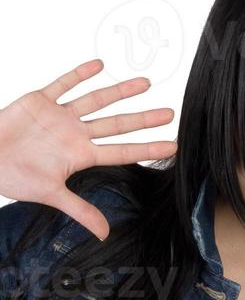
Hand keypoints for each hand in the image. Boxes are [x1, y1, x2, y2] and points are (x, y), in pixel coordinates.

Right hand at [0, 57, 176, 239]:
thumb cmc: (13, 176)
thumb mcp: (50, 195)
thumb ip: (80, 210)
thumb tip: (105, 234)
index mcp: (80, 155)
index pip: (121, 151)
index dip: (147, 148)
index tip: (173, 146)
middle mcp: (75, 134)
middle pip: (116, 124)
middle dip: (143, 119)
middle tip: (170, 112)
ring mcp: (60, 116)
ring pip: (96, 100)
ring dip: (119, 91)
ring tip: (145, 83)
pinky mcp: (40, 101)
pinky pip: (63, 84)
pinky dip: (79, 74)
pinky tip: (99, 65)